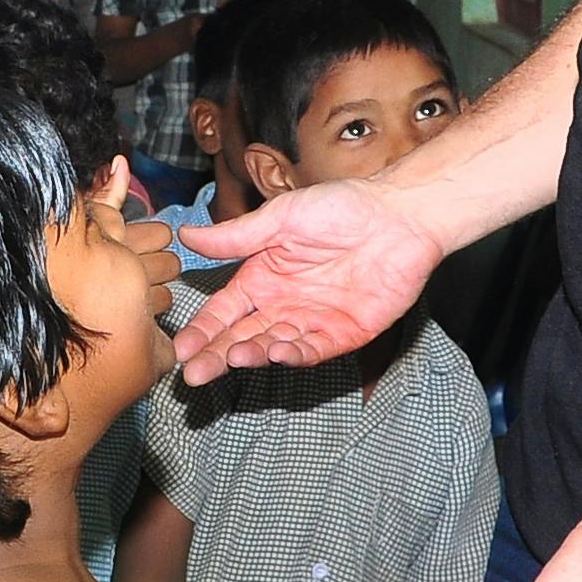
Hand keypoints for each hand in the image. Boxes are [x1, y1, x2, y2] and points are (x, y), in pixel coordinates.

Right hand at [169, 178, 441, 381]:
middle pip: (242, 337)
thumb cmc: (343, 207)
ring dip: (252, 355)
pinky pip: (314, 350)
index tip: (181, 347)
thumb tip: (185, 236)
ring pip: (273, 347)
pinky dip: (294, 355)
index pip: (223, 311)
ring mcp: (312, 321)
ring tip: (232, 358)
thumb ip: (236, 237)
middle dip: (216, 356)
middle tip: (194, 374)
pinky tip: (276, 353)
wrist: (400, 215)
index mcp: (262, 278)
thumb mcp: (281, 218)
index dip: (202, 330)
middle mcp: (282, 305)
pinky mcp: (344, 334)